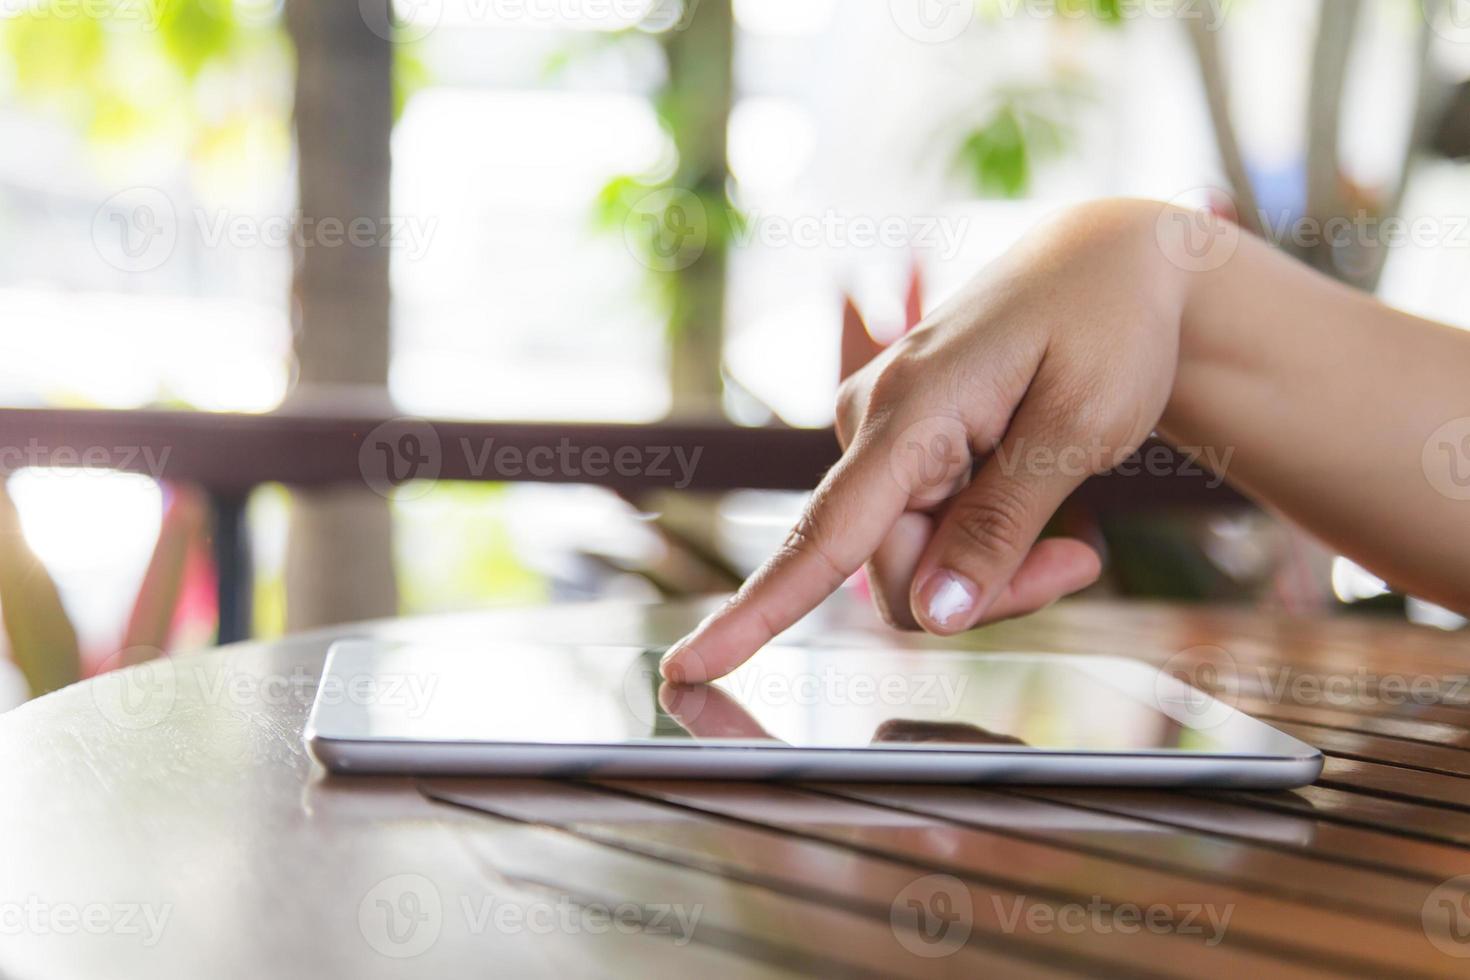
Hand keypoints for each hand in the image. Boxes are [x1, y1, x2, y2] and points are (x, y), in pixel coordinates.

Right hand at [662, 199, 1195, 681]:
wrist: (1108, 265)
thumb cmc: (1106, 328)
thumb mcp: (1077, 430)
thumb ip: (1000, 526)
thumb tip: (933, 616)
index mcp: (909, 412)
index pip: (823, 535)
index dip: (756, 612)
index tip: (688, 667)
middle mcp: (873, 426)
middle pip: (897, 578)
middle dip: (988, 592)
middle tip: (1078, 560)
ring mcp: (884, 440)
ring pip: (917, 566)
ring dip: (998, 569)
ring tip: (1072, 526)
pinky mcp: (903, 451)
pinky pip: (928, 536)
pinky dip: (987, 543)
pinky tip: (1040, 502)